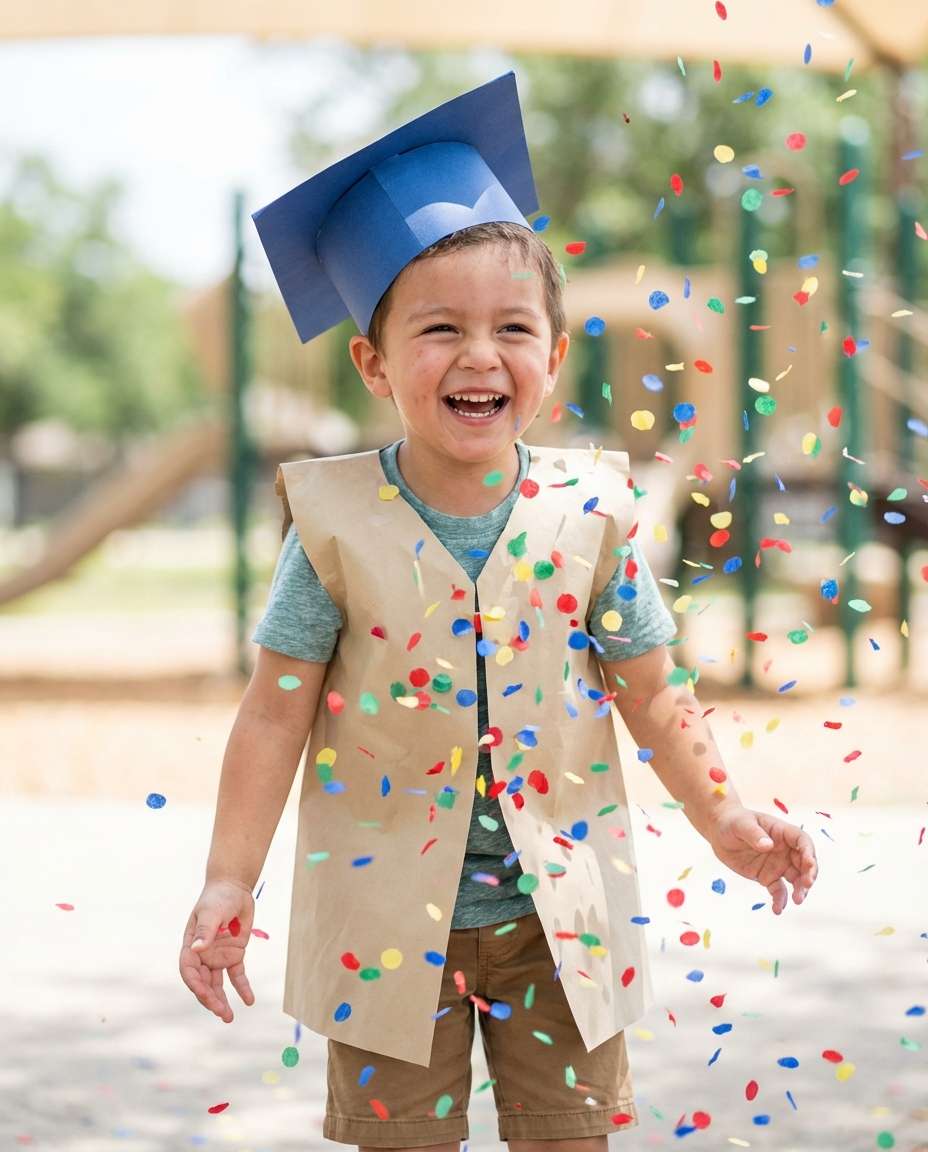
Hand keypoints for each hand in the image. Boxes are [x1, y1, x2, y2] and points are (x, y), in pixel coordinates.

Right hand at [179, 879, 256, 1021]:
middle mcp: (203, 955)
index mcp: (191, 946)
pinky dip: (242, 988)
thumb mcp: (212, 912)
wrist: (235, 888)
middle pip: (203, 982)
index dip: (195, 985)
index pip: (189, 971)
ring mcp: (218, 956)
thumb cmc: (218, 897)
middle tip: (222, 1013)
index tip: (205, 995)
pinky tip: (249, 1001)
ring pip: (218, 984)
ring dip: (222, 1000)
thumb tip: (196, 948)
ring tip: (228, 1017)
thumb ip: (205, 930)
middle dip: (210, 999)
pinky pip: (237, 975)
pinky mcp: (234, 955)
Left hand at [706, 805, 817, 915]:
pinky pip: (778, 890)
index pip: (802, 841)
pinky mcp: (767, 877)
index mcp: (782, 832)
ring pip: (795, 879)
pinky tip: (777, 909)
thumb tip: (768, 845)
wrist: (719, 833)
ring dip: (800, 890)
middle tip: (807, 886)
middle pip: (804, 863)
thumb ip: (754, 834)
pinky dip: (780, 900)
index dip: (809, 852)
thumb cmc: (732, 822)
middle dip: (809, 874)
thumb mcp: (741, 824)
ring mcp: (777, 864)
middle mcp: (784, 849)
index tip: (810, 864)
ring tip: (798, 900)